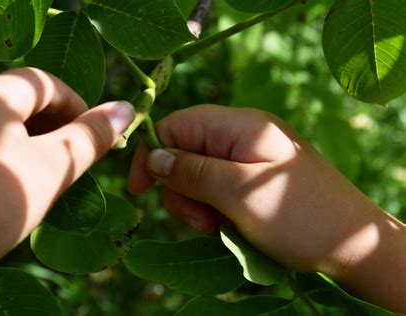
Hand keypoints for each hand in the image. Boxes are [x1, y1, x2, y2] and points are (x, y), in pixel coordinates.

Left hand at [0, 68, 133, 314]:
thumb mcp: (55, 166)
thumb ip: (92, 135)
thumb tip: (126, 110)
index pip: (43, 81)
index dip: (74, 102)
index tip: (91, 131)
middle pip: (14, 98)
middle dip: (49, 119)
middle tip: (68, 150)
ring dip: (21, 135)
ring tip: (38, 166)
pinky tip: (0, 179)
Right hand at [128, 104, 405, 311]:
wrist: (352, 244)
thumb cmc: (298, 216)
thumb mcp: (238, 193)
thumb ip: (191, 171)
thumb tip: (153, 156)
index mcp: (239, 126)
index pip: (176, 125)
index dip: (152, 154)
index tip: (139, 190)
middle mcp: (242, 135)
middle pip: (184, 151)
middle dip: (181, 188)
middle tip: (202, 221)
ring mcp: (248, 157)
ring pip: (198, 174)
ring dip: (197, 203)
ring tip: (218, 227)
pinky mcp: (253, 179)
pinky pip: (217, 187)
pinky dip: (213, 208)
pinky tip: (229, 226)